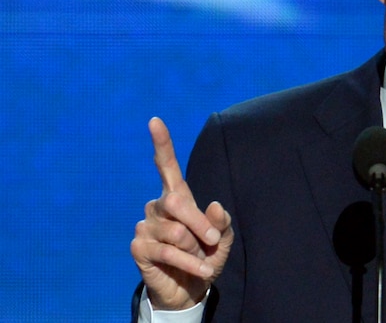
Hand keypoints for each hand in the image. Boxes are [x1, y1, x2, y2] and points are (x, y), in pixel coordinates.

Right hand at [130, 117, 233, 309]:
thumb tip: (215, 205)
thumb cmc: (205, 257)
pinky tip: (198, 270)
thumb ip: (221, 223)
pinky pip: (168, 251)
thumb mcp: (221, 239)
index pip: (167, 166)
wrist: (191, 289)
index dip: (162, 144)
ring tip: (197, 258)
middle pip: (177, 203)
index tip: (155, 120)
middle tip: (212, 242)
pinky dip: (189, 262)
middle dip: (200, 224)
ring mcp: (146, 227)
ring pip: (176, 232)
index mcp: (177, 197)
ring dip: (195, 250)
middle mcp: (157, 207)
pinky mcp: (139, 247)